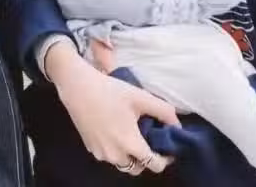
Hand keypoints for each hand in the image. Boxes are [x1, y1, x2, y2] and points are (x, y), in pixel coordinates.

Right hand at [45, 40, 177, 175]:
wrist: (78, 88)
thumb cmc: (111, 91)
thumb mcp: (141, 97)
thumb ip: (164, 111)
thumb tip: (177, 124)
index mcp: (130, 144)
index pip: (154, 164)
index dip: (165, 159)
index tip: (169, 149)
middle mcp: (115, 154)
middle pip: (138, 167)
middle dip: (147, 159)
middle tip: (151, 140)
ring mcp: (101, 153)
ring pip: (122, 164)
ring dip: (132, 156)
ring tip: (135, 135)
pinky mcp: (91, 148)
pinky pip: (109, 156)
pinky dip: (117, 150)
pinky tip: (117, 130)